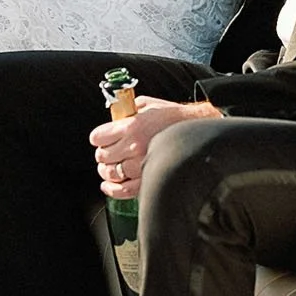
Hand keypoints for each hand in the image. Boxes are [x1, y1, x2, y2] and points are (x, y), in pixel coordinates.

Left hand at [89, 95, 212, 198]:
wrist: (197, 129)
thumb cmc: (173, 117)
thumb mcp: (147, 105)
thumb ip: (127, 110)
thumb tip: (114, 116)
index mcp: (130, 126)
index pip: (98, 137)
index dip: (98, 138)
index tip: (101, 138)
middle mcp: (133, 146)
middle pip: (103, 156)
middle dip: (103, 154)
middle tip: (108, 152)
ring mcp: (140, 165)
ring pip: (110, 173)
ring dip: (107, 170)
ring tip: (111, 167)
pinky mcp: (147, 179)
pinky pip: (122, 190)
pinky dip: (112, 189)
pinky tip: (109, 185)